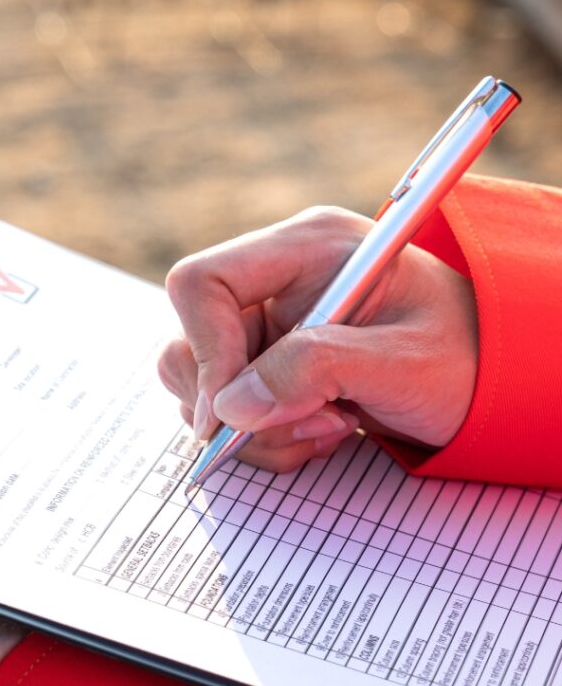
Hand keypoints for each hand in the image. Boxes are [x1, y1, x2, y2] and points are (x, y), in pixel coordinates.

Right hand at [158, 207, 478, 472]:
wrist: (497, 380)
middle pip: (190, 342)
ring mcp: (268, 325)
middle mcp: (274, 281)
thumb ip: (316, 371)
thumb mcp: (404, 364)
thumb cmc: (469, 357)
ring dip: (256, 429)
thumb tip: (229, 407)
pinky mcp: (268, 364)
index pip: (201, 283)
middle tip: (306, 423)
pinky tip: (322, 430)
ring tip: (328, 427)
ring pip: (202, 387)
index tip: (231, 412)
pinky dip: (266, 438)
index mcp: (305, 248)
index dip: (205, 348)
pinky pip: (229, 412)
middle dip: (235, 405)